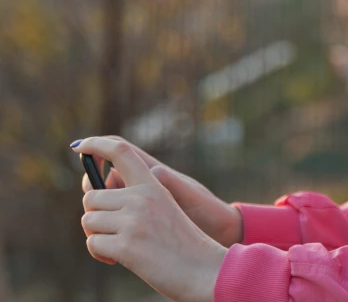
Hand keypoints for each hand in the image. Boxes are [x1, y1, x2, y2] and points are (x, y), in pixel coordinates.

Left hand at [81, 136, 242, 247]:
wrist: (202, 268)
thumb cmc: (181, 241)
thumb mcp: (164, 207)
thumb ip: (136, 196)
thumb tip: (93, 195)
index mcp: (152, 184)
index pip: (121, 151)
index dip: (96, 144)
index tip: (80, 147)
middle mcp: (141, 197)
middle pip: (92, 196)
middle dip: (95, 215)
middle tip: (112, 230)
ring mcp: (133, 220)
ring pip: (89, 221)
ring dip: (98, 236)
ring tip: (121, 246)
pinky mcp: (126, 244)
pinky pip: (93, 244)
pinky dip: (101, 254)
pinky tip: (120, 259)